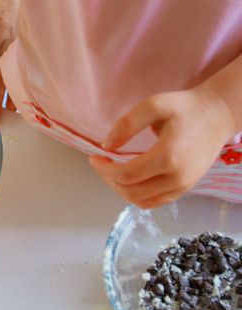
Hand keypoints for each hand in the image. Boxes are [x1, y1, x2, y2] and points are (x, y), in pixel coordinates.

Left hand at [89, 88, 236, 208]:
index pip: (125, 175)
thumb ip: (127, 124)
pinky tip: (129, 179)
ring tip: (113, 171)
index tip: (94, 157)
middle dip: (109, 179)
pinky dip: (136, 195)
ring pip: (141, 201)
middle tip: (102, 163)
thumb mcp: (154, 105)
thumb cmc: (186, 108)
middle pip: (130, 191)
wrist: (217, 115)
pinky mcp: (184, 189)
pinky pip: (154, 202)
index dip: (103, 169)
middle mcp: (177, 177)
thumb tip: (106, 145)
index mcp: (168, 156)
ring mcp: (182, 186)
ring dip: (120, 189)